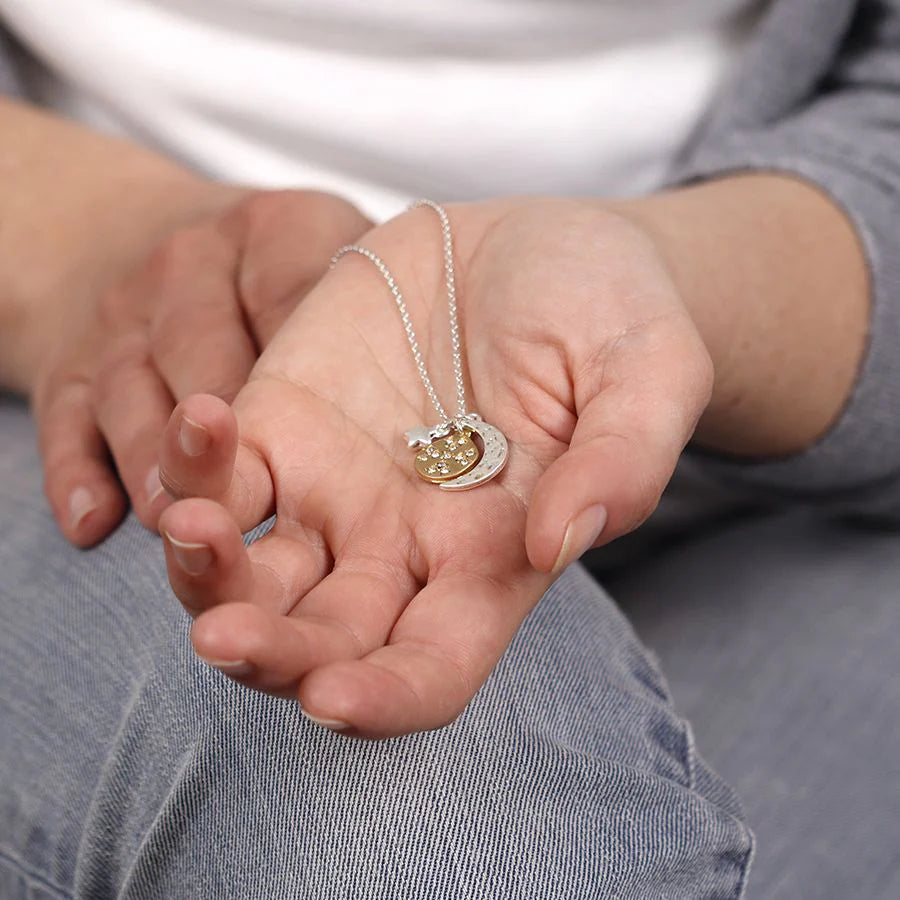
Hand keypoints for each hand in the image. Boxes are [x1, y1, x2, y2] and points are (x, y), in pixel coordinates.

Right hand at [31, 189, 370, 546]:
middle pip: (200, 347)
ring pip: (131, 390)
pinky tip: (92, 522)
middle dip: (218, 428)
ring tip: (178, 525)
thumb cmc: (288, 267)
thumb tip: (451, 400)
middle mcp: (190, 266)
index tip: (329, 421)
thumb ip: (383, 303)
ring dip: (155, 461)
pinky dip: (78, 472)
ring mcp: (125, 320)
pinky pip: (67, 422)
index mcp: (274, 231)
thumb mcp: (341, 250)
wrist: (161, 241)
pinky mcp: (73, 370)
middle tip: (242, 498)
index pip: (291, 287)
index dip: (304, 354)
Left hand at [157, 198, 711, 737]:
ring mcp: (335, 487)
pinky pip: (223, 470)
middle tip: (222, 637)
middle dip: (269, 654)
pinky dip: (189, 465)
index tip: (333, 697)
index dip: (387, 699)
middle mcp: (402, 543)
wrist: (540, 246)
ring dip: (204, 574)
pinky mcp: (286, 419)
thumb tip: (564, 541)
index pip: (434, 666)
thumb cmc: (611, 313)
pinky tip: (196, 419)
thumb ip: (623, 460)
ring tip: (186, 524)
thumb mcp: (650, 372)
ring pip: (250, 573)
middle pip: (321, 639)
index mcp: (492, 559)